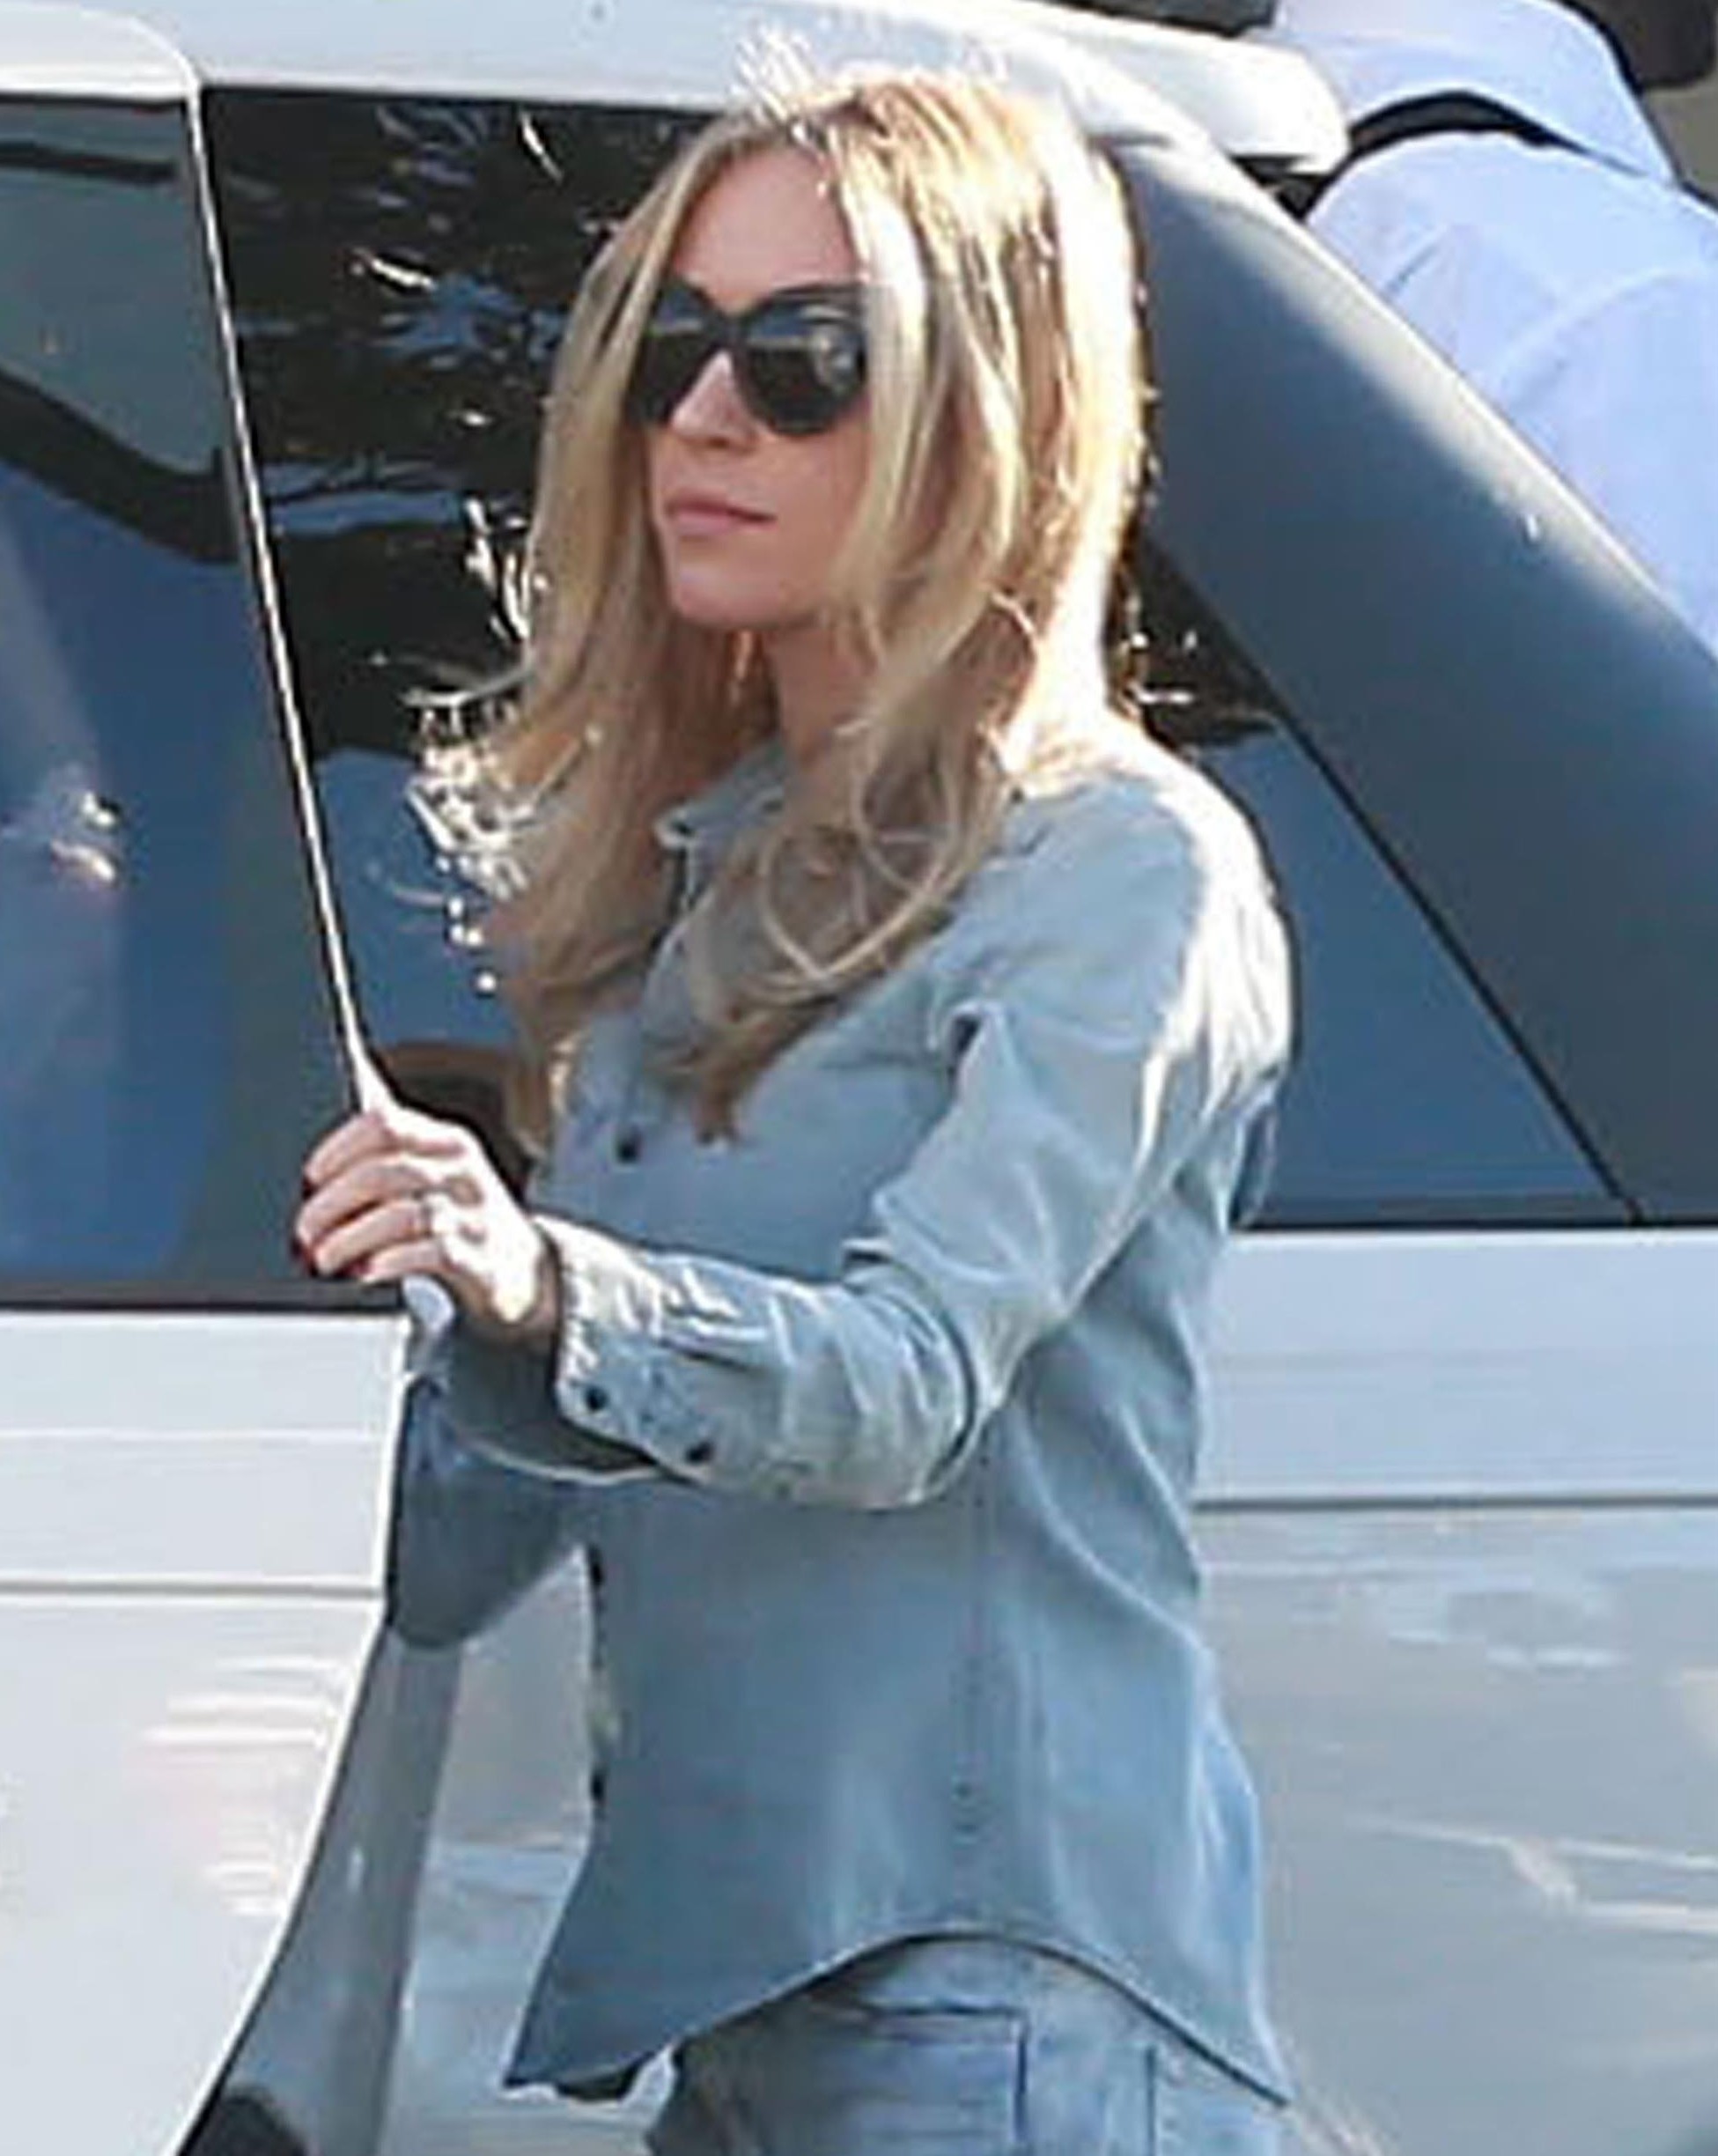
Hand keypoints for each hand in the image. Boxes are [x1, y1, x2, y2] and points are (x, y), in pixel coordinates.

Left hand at [295, 1097, 557, 1342]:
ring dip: (351, 1239)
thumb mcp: (436, 1177)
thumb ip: (390, 1155)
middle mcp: (464, 1172)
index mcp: (447, 1142)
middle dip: (331, 1205)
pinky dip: (389, 1263)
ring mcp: (475, 1216)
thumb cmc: (459, 1219)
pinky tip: (365, 1273)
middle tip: (305, 1232)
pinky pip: (431, 1253)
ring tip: (324, 1259)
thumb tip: (324, 1133)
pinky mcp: (480, 1260)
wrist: (524, 1271)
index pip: (383, 1124)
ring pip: (402, 1216)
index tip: (310, 1179)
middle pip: (383, 1173)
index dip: (336, 1150)